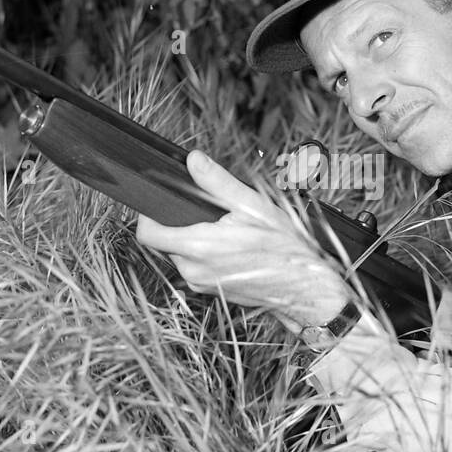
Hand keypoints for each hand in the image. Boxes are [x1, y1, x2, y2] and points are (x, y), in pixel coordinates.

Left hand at [135, 150, 352, 329]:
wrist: (304, 288)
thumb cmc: (284, 249)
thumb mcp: (253, 206)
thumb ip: (218, 183)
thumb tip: (193, 160)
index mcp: (199, 246)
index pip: (147, 232)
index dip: (148, 214)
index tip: (161, 202)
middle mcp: (193, 270)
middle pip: (164, 241)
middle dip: (178, 223)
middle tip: (205, 211)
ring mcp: (201, 284)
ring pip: (179, 254)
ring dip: (192, 239)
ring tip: (223, 230)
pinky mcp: (210, 291)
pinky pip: (194, 268)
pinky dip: (203, 255)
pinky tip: (229, 247)